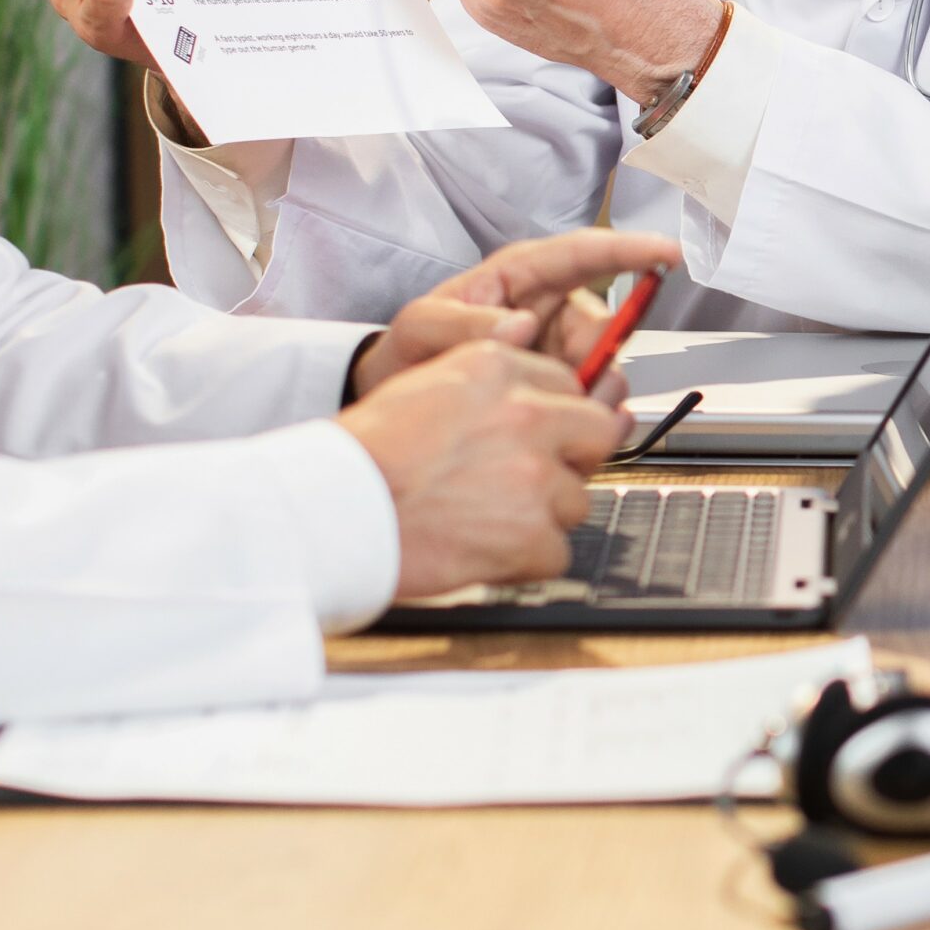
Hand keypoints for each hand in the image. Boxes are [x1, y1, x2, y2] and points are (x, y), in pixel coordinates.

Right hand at [338, 340, 627, 598]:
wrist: (334, 511)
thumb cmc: (366, 455)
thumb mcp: (427, 385)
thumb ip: (493, 381)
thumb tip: (548, 373)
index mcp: (498, 368)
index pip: (570, 385)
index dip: (555, 419)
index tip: (538, 440)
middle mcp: (526, 414)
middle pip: (596, 435)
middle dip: (570, 462)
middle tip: (524, 483)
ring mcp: (533, 476)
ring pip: (577, 500)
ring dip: (541, 517)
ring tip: (482, 521)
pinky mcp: (531, 534)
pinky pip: (556, 552)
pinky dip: (524, 561)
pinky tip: (481, 552)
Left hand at [349, 229, 682, 400]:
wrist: (400, 406)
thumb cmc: (408, 352)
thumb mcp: (421, 328)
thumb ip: (464, 324)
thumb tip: (520, 324)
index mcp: (519, 277)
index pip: (584, 254)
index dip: (631, 250)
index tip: (668, 254)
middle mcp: (548, 309)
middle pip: (604, 326)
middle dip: (602, 357)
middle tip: (580, 387)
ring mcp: (558, 351)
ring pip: (605, 368)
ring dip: (593, 395)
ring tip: (556, 415)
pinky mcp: (561, 389)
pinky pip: (594, 402)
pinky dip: (590, 419)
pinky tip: (571, 433)